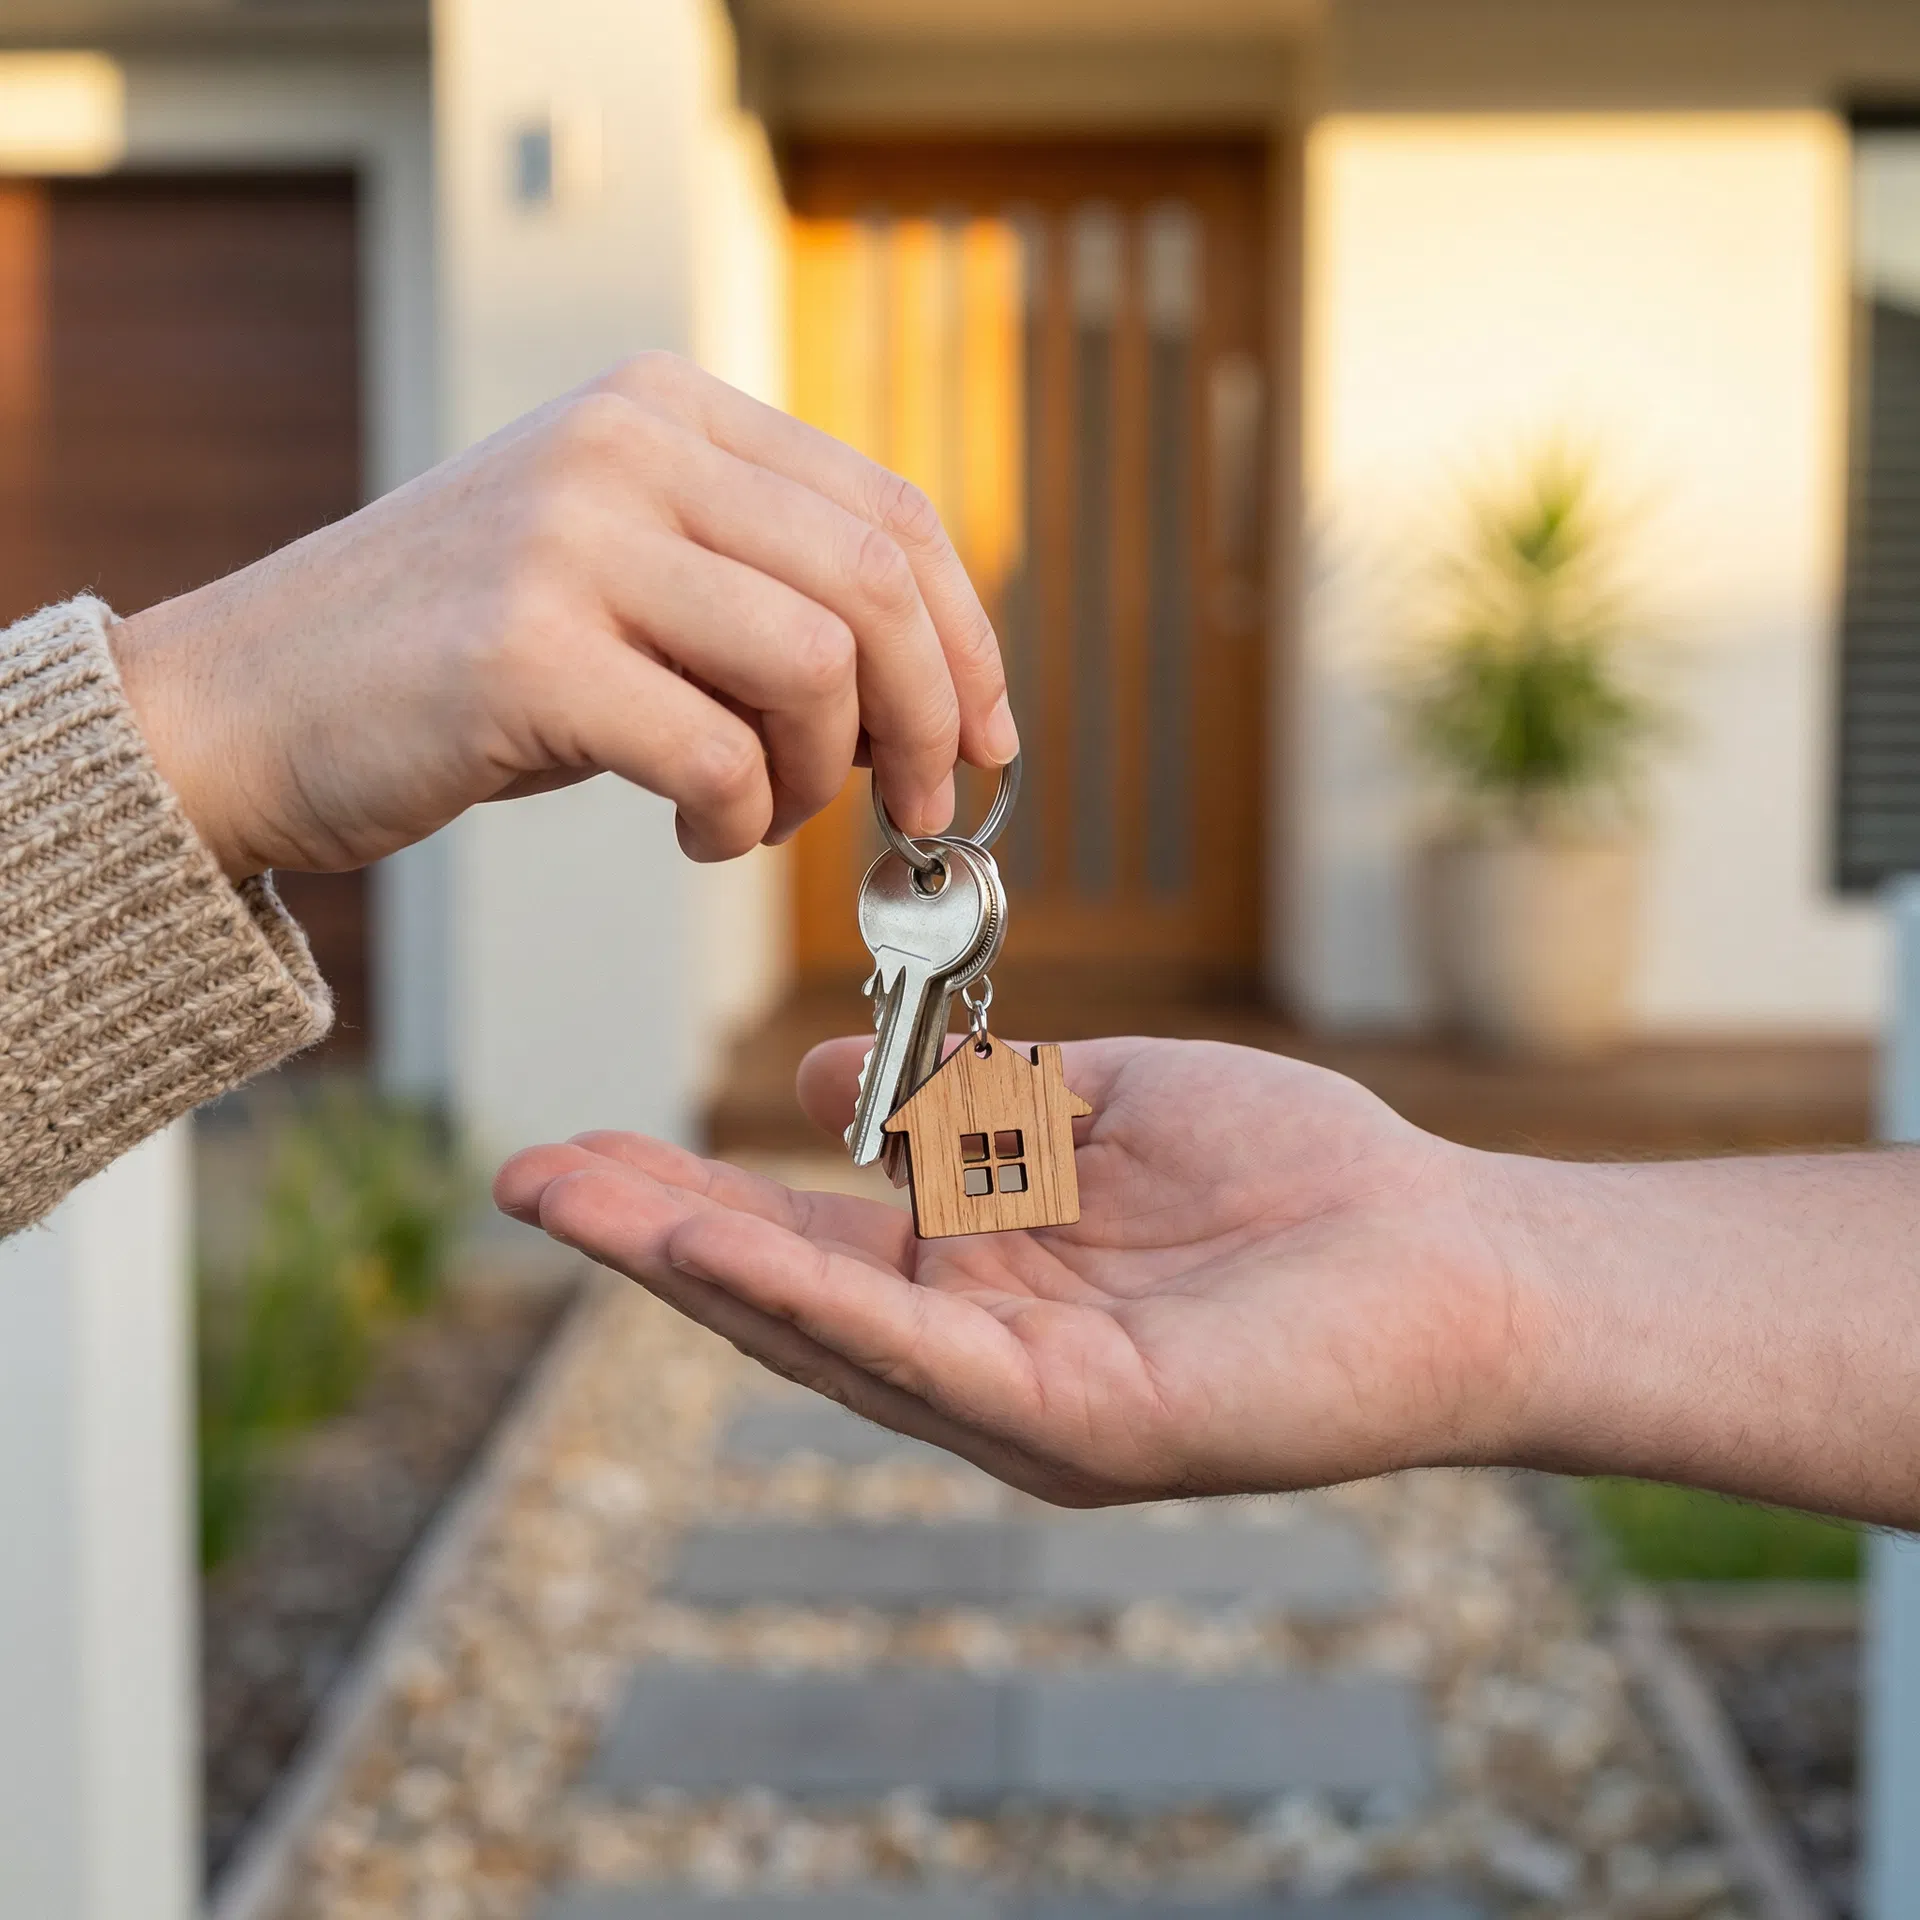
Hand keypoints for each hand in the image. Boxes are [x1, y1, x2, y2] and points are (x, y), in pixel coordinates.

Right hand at [109, 354, 1015, 878]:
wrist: (243, 706)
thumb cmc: (455, 662)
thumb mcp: (621, 579)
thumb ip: (759, 595)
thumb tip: (927, 698)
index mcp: (666, 410)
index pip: (890, 510)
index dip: (967, 635)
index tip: (988, 735)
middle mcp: (628, 445)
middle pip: (877, 583)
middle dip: (934, 719)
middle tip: (919, 811)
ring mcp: (572, 538)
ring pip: (816, 667)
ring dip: (821, 778)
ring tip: (759, 813)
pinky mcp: (527, 651)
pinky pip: (720, 755)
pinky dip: (738, 820)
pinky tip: (692, 833)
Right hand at [492, 1036, 1539, 1505]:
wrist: (1451, 1259)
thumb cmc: (1293, 1179)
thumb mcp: (1102, 1103)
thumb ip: (971, 1095)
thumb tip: (825, 1067)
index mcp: (982, 1276)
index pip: (808, 1235)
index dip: (691, 1194)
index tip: (588, 1144)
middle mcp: (976, 1352)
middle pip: (783, 1292)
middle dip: (649, 1236)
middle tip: (522, 1179)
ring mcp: (1015, 1402)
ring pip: (825, 1333)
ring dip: (694, 1268)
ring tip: (577, 1205)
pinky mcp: (1073, 1427)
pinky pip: (922, 1357)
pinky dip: (814, 1303)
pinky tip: (721, 1253)